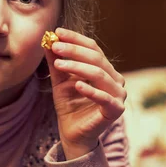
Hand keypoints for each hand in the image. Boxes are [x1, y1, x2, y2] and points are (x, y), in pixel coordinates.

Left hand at [45, 28, 126, 159]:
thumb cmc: (70, 106)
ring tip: (59, 64)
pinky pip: (104, 98)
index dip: (75, 39)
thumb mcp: (60, 81)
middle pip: (96, 58)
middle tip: (55, 46)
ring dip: (78, 67)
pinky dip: (91, 90)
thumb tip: (47, 40)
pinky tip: (77, 85)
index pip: (93, 48)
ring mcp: (118, 94)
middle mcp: (115, 79)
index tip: (57, 32)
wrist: (73, 133)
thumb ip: (57, 63)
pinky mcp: (116, 110)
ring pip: (99, 74)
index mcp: (105, 69)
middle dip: (74, 50)